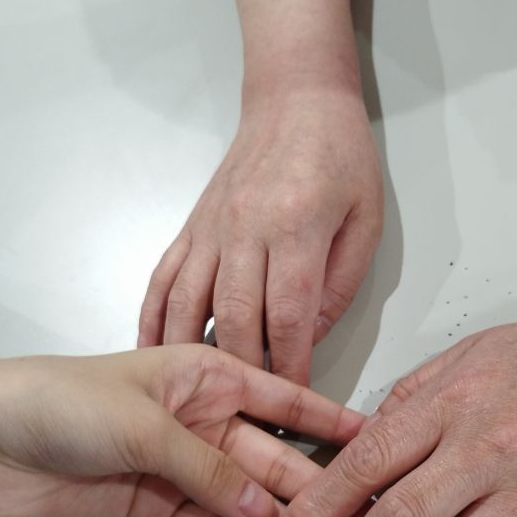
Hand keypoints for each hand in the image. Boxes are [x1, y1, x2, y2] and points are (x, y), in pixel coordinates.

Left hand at [0, 330, 361, 516]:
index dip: (336, 424)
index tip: (384, 445)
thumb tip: (268, 510)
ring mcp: (179, 471)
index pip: (287, 401)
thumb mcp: (144, 423)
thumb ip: (208, 468)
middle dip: (316, 492)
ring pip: (246, 501)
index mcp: (207, 377)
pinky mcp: (153, 510)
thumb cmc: (58, 401)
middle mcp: (203, 423)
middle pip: (273, 461)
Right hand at [138, 92, 383, 385]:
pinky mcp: (191, 226)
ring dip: (189, 359)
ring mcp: (211, 228)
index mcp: (296, 226)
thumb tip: (307, 338)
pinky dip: (153, 320)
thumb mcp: (364, 219)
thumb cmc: (339, 156)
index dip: (290, 365)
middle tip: (248, 416)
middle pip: (233, 317)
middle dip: (241, 376)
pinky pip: (162, 279)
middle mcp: (245, 228)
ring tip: (192, 401)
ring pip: (186, 303)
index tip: (293, 402)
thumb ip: (338, 283)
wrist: (295, 100)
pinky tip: (152, 354)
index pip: (288, 312)